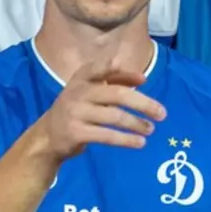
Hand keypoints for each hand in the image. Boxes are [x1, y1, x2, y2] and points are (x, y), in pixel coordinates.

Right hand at [35, 56, 166, 161]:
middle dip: (143, 104)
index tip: (143, 79)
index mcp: (82, 77)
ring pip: (115, 117)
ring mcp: (76, 112)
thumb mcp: (90, 90)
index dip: (124, 73)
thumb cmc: (77, 109)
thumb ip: (114, 81)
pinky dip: (127, 140)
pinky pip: (107, 136)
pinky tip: (140, 143)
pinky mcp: (76, 132)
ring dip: (137, 124)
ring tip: (151, 129)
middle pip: (117, 95)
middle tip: (162, 114)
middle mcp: (78, 92)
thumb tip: (141, 78)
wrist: (48, 136)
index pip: (102, 69)